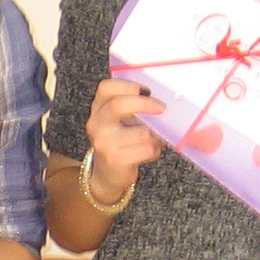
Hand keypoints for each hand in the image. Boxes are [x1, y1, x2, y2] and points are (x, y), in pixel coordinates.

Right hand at [84, 73, 165, 202]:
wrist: (107, 174)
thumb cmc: (120, 141)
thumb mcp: (119, 119)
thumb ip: (132, 105)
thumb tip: (161, 96)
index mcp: (98, 108)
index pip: (106, 88)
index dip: (128, 85)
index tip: (147, 90)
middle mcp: (97, 124)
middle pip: (118, 106)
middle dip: (145, 104)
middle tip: (161, 107)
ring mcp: (104, 143)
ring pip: (141, 132)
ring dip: (155, 135)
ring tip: (154, 137)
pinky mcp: (116, 159)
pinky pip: (146, 149)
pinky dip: (155, 149)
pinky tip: (151, 150)